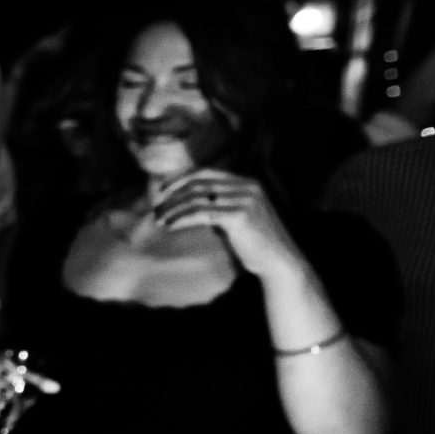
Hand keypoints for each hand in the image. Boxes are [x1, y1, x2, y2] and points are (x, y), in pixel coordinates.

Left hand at [151, 168, 298, 277]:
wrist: (278, 261)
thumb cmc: (254, 243)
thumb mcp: (237, 216)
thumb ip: (218, 204)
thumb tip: (186, 201)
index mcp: (247, 183)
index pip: (206, 172)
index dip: (180, 179)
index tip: (162, 190)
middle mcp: (247, 187)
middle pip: (199, 183)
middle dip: (173, 195)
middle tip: (156, 208)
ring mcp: (245, 200)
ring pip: (197, 198)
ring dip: (173, 209)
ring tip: (159, 220)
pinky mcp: (240, 216)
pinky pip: (201, 214)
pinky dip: (182, 219)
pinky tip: (170, 226)